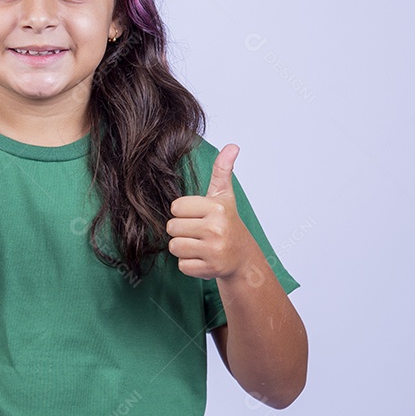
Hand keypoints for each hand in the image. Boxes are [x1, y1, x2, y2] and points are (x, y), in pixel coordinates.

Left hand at [166, 143, 257, 281]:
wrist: (242, 257)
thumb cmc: (227, 223)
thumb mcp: (224, 196)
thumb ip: (222, 171)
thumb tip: (232, 146)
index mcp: (216, 208)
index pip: (176, 207)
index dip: (183, 212)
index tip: (198, 216)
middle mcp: (216, 228)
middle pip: (172, 227)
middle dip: (181, 231)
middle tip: (198, 232)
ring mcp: (213, 250)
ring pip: (174, 246)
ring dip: (183, 248)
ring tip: (200, 245)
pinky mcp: (209, 269)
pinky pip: (181, 265)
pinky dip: (189, 264)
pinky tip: (203, 258)